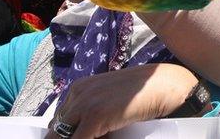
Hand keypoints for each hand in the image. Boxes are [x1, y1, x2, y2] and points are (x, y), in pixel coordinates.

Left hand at [45, 64, 200, 138]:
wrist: (163, 85)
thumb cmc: (142, 93)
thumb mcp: (110, 100)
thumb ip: (92, 112)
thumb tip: (80, 132)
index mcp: (79, 88)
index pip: (58, 121)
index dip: (65, 135)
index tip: (73, 137)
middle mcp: (77, 93)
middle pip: (57, 130)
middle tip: (92, 137)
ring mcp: (84, 103)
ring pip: (62, 137)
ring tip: (101, 136)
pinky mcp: (94, 115)